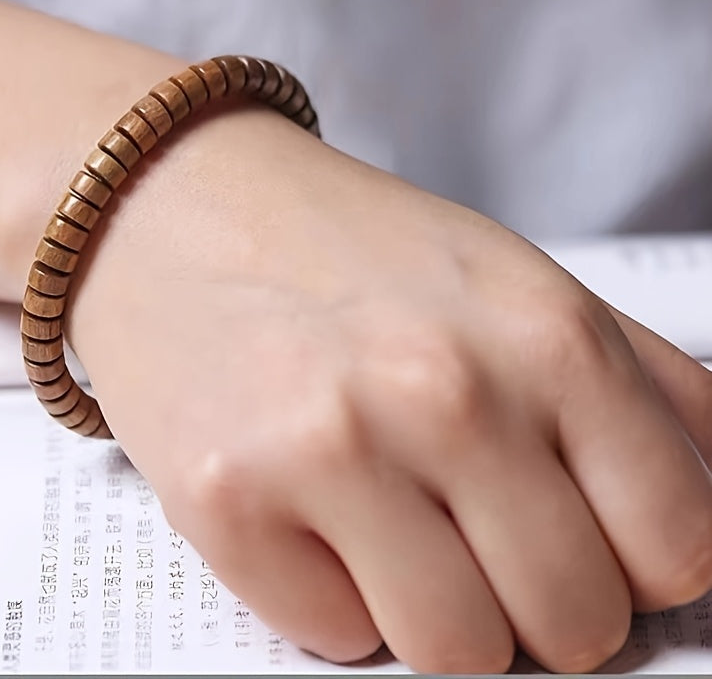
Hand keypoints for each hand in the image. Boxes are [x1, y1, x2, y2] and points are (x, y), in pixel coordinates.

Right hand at [68, 106, 711, 672]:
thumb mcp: (512, 282)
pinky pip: (336, 636)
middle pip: (573, 622)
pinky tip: (308, 509)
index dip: (639, 563)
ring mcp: (329, 450)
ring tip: (391, 521)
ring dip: (436, 606)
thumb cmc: (344, 247)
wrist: (180, 204)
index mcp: (545, 336)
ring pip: (457, 652)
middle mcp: (445, 393)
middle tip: (475, 529)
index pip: (679, 544)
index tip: (592, 544)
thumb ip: (638, 390)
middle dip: (536, 596)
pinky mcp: (227, 502)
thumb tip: (711, 492)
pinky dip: (334, 594)